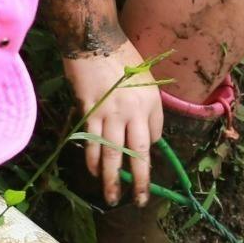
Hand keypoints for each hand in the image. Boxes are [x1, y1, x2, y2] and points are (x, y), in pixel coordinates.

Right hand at [67, 44, 163, 205]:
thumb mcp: (145, 79)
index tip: (141, 162)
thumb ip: (146, 107)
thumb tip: (144, 135)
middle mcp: (133, 110)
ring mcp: (109, 112)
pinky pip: (92, 142)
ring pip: (112, 153)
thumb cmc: (121, 57)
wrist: (94, 41)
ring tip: (111, 196)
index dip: (148, 152)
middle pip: (137, 153)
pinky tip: (94, 170)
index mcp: (150, 101)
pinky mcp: (89, 111)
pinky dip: (93, 159)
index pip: (154, 137)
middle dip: (139, 180)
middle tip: (138, 201)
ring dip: (111, 178)